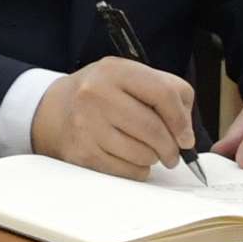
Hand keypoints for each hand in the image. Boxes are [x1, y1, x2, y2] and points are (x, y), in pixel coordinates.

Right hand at [35, 59, 202, 176]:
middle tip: (173, 153)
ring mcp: (86, 124)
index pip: (163, 94)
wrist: (56, 110)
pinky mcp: (82, 152)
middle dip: (171, 147)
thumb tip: (186, 134)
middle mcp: (96, 94)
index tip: (186, 137)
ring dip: (153, 158)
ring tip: (147, 151)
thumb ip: (170, 93)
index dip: (182, 120)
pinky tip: (130, 159)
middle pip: (153, 129)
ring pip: (142, 154)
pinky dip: (137, 170)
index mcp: (114, 70)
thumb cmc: (106, 95)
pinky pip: (127, 171)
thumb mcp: (133, 78)